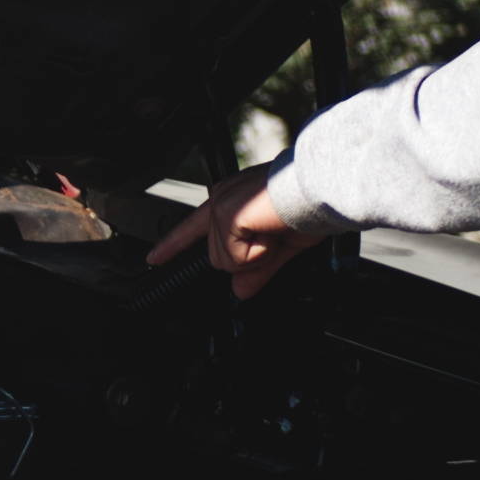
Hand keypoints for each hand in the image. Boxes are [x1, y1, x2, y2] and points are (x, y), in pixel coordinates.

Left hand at [146, 164, 337, 299]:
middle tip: (277, 236)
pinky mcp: (227, 216)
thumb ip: (257, 268)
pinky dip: (260, 254)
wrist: (326, 187)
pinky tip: (273, 231)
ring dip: (257, 256)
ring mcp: (222, 207)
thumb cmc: (311, 205)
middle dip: (250, 260)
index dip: (173, 244)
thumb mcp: (282, 245)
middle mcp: (222, 197)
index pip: (195, 228)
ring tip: (277, 229)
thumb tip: (240, 291)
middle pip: (218, 258)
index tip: (154, 259)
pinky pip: (235, 260)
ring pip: (225, 262)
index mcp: (233, 200)